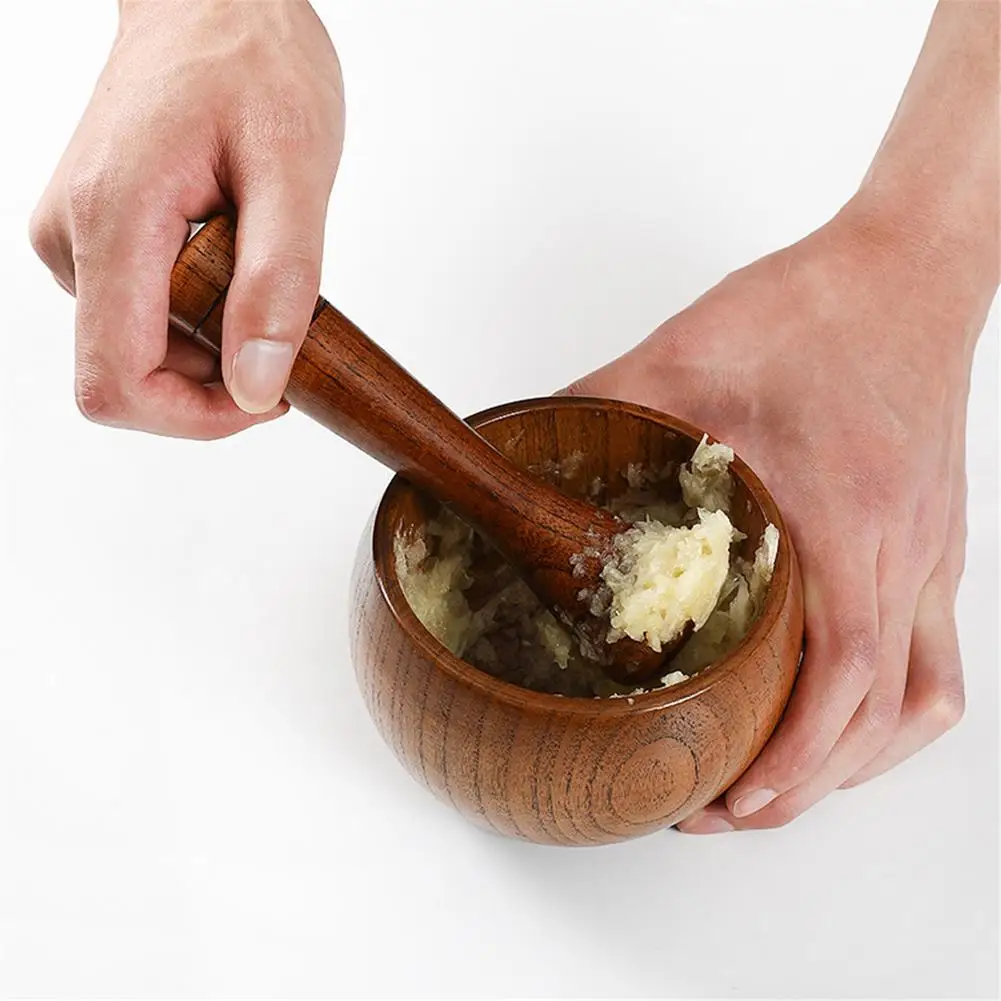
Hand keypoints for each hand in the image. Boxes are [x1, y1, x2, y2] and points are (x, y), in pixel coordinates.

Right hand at [29, 0, 343, 437]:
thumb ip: (277, 286)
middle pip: (134, 375)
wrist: (212, 1)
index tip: (265, 394)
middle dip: (220, 368)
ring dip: (216, 333)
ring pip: (145, 349)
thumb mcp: (294, 169)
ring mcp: (76, 242)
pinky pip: (147, 316)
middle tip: (277, 298)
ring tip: (253, 252)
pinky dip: (202, 310)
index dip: (195, 418)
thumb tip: (254, 389)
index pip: (117, 383)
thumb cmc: (252, 61)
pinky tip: (229, 249)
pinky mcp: (94, 240)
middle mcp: (72, 241)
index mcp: (111, 223)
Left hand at [565, 201, 989, 831]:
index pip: (842, 684)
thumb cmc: (818, 309)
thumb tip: (524, 452)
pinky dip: (885, 706)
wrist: (909, 268)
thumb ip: (601, 411)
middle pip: (885, 719)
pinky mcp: (937, 541)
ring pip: (925, 701)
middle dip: (808, 782)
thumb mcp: (688, 357)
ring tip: (783, 778)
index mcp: (851, 523)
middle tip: (726, 805)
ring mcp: (934, 555)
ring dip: (857, 758)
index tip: (730, 800)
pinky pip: (933, 654)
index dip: (790, 763)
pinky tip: (834, 704)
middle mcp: (908, 556)